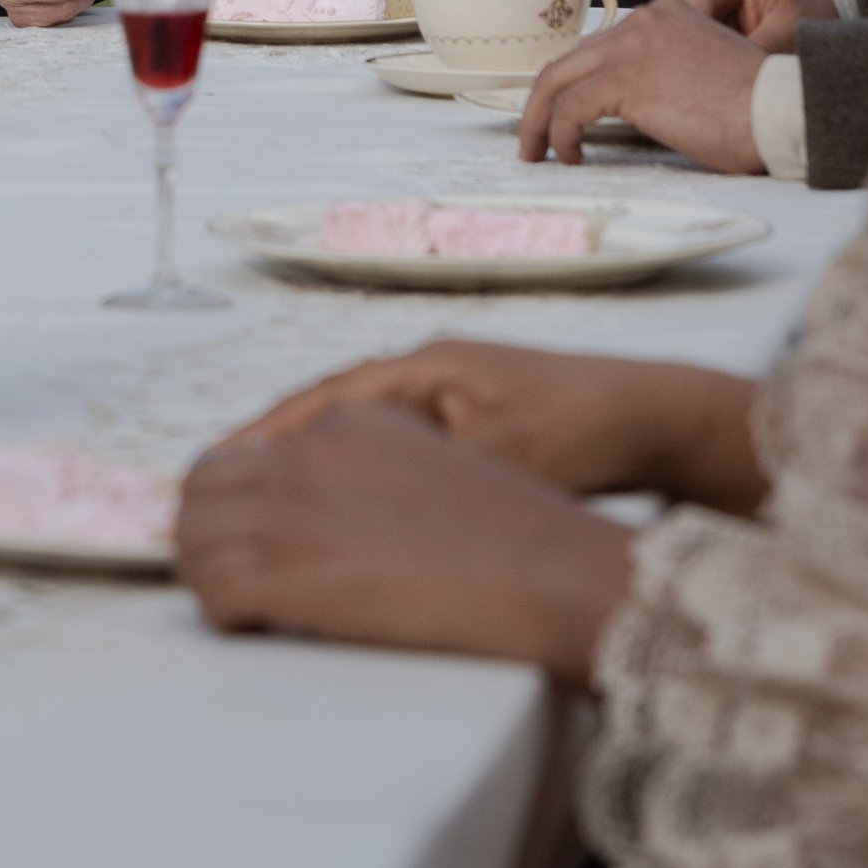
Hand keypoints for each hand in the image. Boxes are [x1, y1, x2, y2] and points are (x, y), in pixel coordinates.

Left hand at [176, 405, 632, 678]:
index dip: (231, 501)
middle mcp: (310, 453)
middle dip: (205, 533)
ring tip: (242, 609)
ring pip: (194, 536)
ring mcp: (293, 507)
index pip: (245, 452)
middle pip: (203, 486)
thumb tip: (337, 523)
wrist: (549, 574)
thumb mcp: (438, 471)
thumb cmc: (518, 543)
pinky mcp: (286, 568)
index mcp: (348, 421)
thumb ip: (376, 477)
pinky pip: (213, 590)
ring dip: (208, 575)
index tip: (231, 534)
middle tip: (224, 576)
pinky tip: (257, 628)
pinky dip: (223, 614)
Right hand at [212, 341, 768, 514]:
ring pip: (351, 423)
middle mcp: (423, 371)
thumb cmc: (582, 430)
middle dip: (269, 446)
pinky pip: (383, 438)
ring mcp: (441, 391)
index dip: (266, 435)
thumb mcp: (500, 457)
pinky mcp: (462, 417)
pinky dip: (346, 462)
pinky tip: (332, 497)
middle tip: (216, 485)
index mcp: (423, 370)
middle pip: (324, 408)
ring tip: (254, 494)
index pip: (322, 399)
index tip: (220, 466)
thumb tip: (355, 493)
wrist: (651, 416)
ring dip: (303, 454)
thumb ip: (427, 471)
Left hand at [520, 0, 776, 171]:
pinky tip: (570, 156)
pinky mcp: (626, 81)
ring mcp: (631, 48)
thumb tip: (638, 108)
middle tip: (533, 135)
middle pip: (569, 61)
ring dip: (539, 121)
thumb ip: (668, 74)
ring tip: (537, 153)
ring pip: (557, 81)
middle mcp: (643, 23)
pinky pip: (571, 109)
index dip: (574, 81)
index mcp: (666, 14)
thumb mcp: (706, 74)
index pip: (600, 47)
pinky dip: (560, 135)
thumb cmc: (757, 107)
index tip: (563, 113)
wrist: (778, 109)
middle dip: (542, 101)